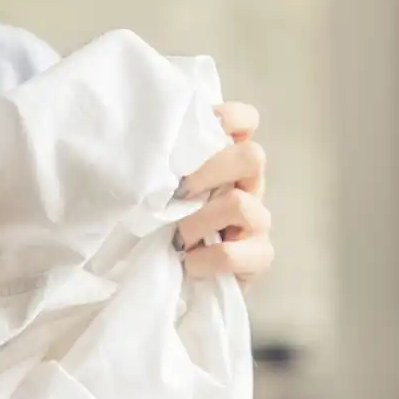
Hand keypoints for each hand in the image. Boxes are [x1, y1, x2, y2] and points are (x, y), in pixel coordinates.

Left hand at [172, 102, 273, 285]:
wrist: (177, 279)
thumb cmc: (163, 224)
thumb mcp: (161, 188)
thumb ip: (164, 164)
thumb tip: (138, 143)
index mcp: (228, 160)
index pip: (245, 121)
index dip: (228, 119)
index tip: (194, 135)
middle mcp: (249, 184)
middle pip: (252, 156)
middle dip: (208, 172)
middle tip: (177, 193)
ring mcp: (258, 220)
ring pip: (239, 204)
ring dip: (197, 222)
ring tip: (177, 239)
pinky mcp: (259, 256)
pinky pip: (233, 253)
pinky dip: (204, 259)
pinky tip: (188, 263)